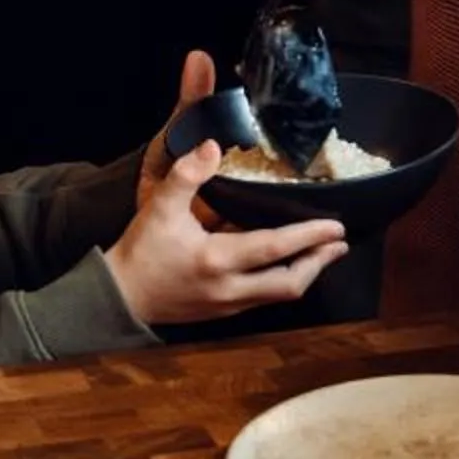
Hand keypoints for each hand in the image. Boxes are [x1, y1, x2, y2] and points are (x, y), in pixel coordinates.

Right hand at [107, 55, 347, 327]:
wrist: (119, 297)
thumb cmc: (141, 250)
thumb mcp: (159, 206)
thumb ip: (187, 174)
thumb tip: (213, 144)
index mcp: (217, 260)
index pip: (275, 249)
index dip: (309, 237)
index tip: (336, 226)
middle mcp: (230, 289)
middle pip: (289, 283)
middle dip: (318, 262)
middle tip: (339, 242)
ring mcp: (228, 305)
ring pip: (280, 295)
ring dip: (305, 274)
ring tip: (324, 253)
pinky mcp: (223, 313)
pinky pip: (264, 299)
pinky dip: (283, 282)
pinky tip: (288, 267)